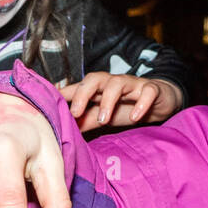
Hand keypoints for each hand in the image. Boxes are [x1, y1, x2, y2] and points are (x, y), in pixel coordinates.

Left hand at [59, 73, 181, 132]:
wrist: (160, 101)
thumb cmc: (127, 107)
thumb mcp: (103, 117)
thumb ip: (84, 121)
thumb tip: (60, 129)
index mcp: (98, 89)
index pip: (77, 87)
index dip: (62, 93)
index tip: (46, 100)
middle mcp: (113, 83)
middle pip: (94, 79)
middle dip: (83, 94)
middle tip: (76, 112)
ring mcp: (133, 85)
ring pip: (118, 83)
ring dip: (108, 100)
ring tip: (104, 120)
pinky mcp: (151, 89)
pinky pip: (146, 92)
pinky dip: (141, 103)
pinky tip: (135, 117)